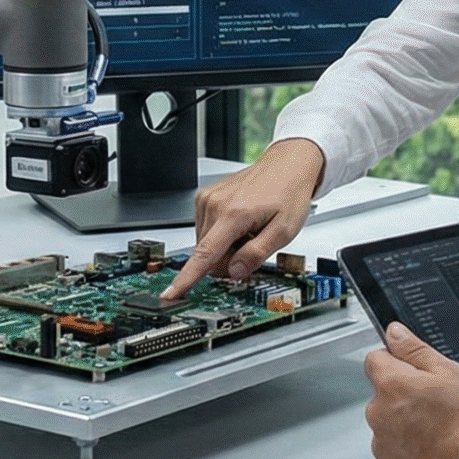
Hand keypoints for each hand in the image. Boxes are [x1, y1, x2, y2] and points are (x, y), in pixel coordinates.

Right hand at [161, 138, 323, 298]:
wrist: (287, 165)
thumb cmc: (288, 193)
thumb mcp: (284, 231)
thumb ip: (256, 254)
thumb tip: (233, 272)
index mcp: (234, 214)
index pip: (204, 255)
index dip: (186, 279)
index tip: (169, 294)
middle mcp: (215, 205)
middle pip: (208, 254)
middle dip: (228, 260)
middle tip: (253, 243)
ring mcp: (207, 199)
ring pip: (206, 243)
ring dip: (225, 246)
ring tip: (248, 229)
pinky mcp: (205, 197)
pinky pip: (206, 229)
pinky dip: (221, 234)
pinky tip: (239, 223)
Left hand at [364, 322, 458, 458]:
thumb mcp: (451, 374)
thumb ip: (416, 350)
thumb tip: (394, 332)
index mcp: (391, 386)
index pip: (375, 359)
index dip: (395, 360)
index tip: (413, 369)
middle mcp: (379, 416)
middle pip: (383, 395)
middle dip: (403, 396)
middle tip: (438, 404)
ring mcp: (383, 447)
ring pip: (389, 426)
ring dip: (406, 426)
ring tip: (441, 432)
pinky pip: (397, 453)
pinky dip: (411, 452)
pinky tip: (436, 453)